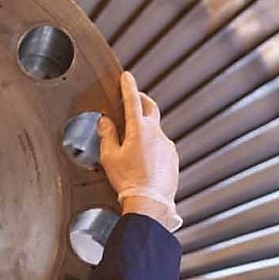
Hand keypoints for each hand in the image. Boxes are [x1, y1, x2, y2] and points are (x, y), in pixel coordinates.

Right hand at [97, 72, 180, 229]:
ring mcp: (167, 145)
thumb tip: (105, 122)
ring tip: (133, 143)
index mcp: (139, 130)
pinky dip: (153, 146)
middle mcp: (156, 134)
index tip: (127, 77)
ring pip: (155, 130)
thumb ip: (107, 135)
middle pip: (150, 108)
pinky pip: (162, 146)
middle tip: (135, 98)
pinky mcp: (173, 158)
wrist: (150, 202)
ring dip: (145, 129)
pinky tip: (144, 160)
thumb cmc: (129, 181)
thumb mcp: (109, 157)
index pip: (132, 100)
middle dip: (142, 99)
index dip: (128, 86)